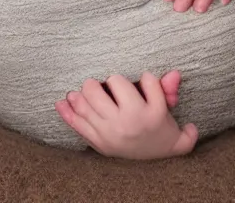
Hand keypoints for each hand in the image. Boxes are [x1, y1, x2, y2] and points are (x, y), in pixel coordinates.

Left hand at [54, 71, 197, 159]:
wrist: (155, 161)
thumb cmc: (160, 128)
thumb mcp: (167, 110)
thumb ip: (169, 89)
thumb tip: (173, 73)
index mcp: (150, 113)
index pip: (138, 81)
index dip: (136, 78)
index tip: (139, 81)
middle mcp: (129, 122)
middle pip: (107, 87)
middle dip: (103, 81)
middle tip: (103, 83)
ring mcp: (111, 133)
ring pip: (88, 103)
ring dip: (83, 92)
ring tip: (84, 89)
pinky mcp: (99, 142)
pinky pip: (78, 124)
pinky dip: (67, 112)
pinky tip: (61, 102)